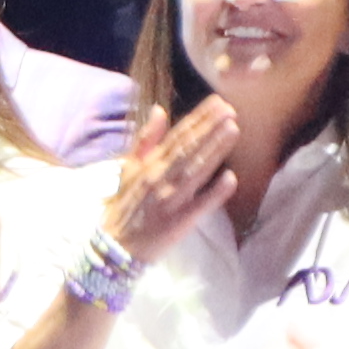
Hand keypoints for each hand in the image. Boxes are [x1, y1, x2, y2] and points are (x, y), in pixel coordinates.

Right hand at [101, 95, 241, 260]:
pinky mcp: (179, 222)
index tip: (217, 103)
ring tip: (234, 130)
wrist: (115, 246)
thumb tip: (159, 111)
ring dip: (215, 150)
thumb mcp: (128, 168)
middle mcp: (160, 179)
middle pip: (188, 150)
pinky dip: (214, 193)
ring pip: (195, 171)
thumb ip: (144, 140)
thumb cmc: (125, 205)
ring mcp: (171, 200)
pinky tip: (231, 178)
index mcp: (148, 165)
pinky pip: (199, 206)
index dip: (198, 119)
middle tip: (231, 110)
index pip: (177, 137)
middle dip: (210, 129)